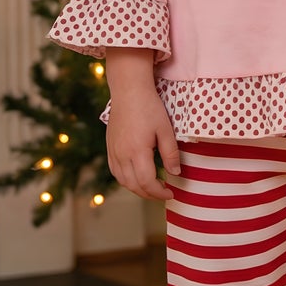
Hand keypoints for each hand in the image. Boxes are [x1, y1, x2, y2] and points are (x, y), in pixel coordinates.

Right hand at [104, 49, 179, 201]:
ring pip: (123, 181)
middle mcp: (121, 154)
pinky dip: (126, 180)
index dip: (159, 192)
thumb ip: (171, 153)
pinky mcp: (110, 147)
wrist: (128, 91)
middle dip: (150, 194)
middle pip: (134, 185)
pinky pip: (115, 171)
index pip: (147, 182)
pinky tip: (137, 178)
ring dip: (138, 189)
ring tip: (153, 187)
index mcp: (137, 151)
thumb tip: (176, 174)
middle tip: (164, 193)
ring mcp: (113, 151)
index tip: (171, 193)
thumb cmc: (150, 108)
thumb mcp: (166, 130)